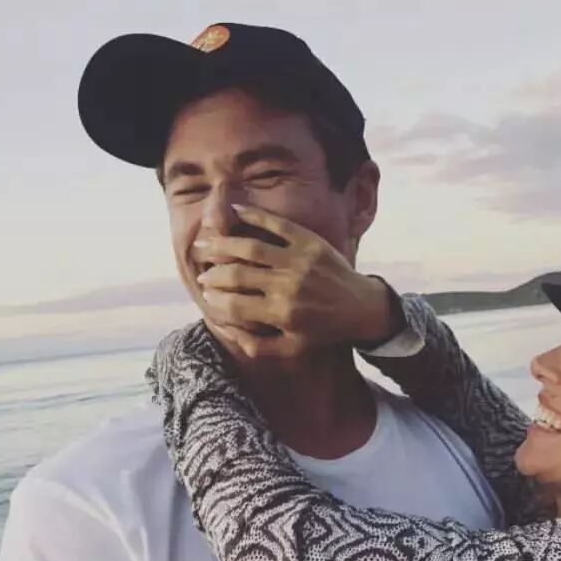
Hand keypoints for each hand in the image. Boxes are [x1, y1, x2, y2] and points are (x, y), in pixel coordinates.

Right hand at [193, 208, 399, 361]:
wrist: (360, 307)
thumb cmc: (322, 330)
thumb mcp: (292, 347)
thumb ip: (259, 346)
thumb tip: (229, 332)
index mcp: (282, 314)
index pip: (235, 304)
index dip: (215, 299)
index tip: (205, 294)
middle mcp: (288, 286)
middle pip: (237, 274)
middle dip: (212, 272)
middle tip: (200, 270)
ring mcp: (298, 261)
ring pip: (250, 247)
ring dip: (222, 243)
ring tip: (204, 242)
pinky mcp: (309, 242)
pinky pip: (276, 224)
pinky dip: (254, 215)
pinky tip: (234, 212)